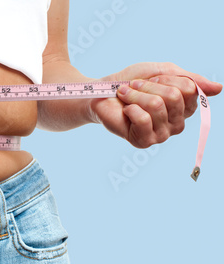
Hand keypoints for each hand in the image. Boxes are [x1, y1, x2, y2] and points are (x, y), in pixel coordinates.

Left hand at [89, 62, 221, 147]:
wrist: (101, 92)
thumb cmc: (131, 81)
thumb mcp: (162, 72)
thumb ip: (190, 80)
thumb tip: (219, 89)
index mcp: (185, 107)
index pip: (189, 88)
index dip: (166, 79)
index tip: (151, 79)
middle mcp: (177, 124)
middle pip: (174, 97)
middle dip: (150, 86)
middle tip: (134, 87)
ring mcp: (162, 135)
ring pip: (157, 106)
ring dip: (136, 95)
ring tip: (126, 96)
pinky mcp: (144, 141)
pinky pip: (144, 119)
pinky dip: (130, 108)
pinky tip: (125, 111)